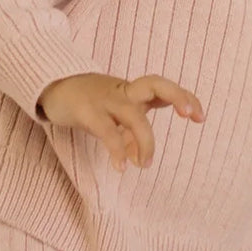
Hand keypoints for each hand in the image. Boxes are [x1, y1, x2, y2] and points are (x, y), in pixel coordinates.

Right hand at [37, 72, 203, 170]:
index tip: (200, 117)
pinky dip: (117, 149)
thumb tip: (141, 158)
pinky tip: (123, 166)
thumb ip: (131, 134)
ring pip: (132, 114)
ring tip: (146, 164)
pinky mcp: (86, 112)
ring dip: (145, 140)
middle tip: (190, 115)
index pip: (164, 88)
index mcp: (132, 91)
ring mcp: (105, 100)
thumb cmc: (89, 102)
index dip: (184, 97)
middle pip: (154, 84)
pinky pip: (106, 131)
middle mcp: (123, 92)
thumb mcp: (114, 115)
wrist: (51, 86)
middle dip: (176, 96)